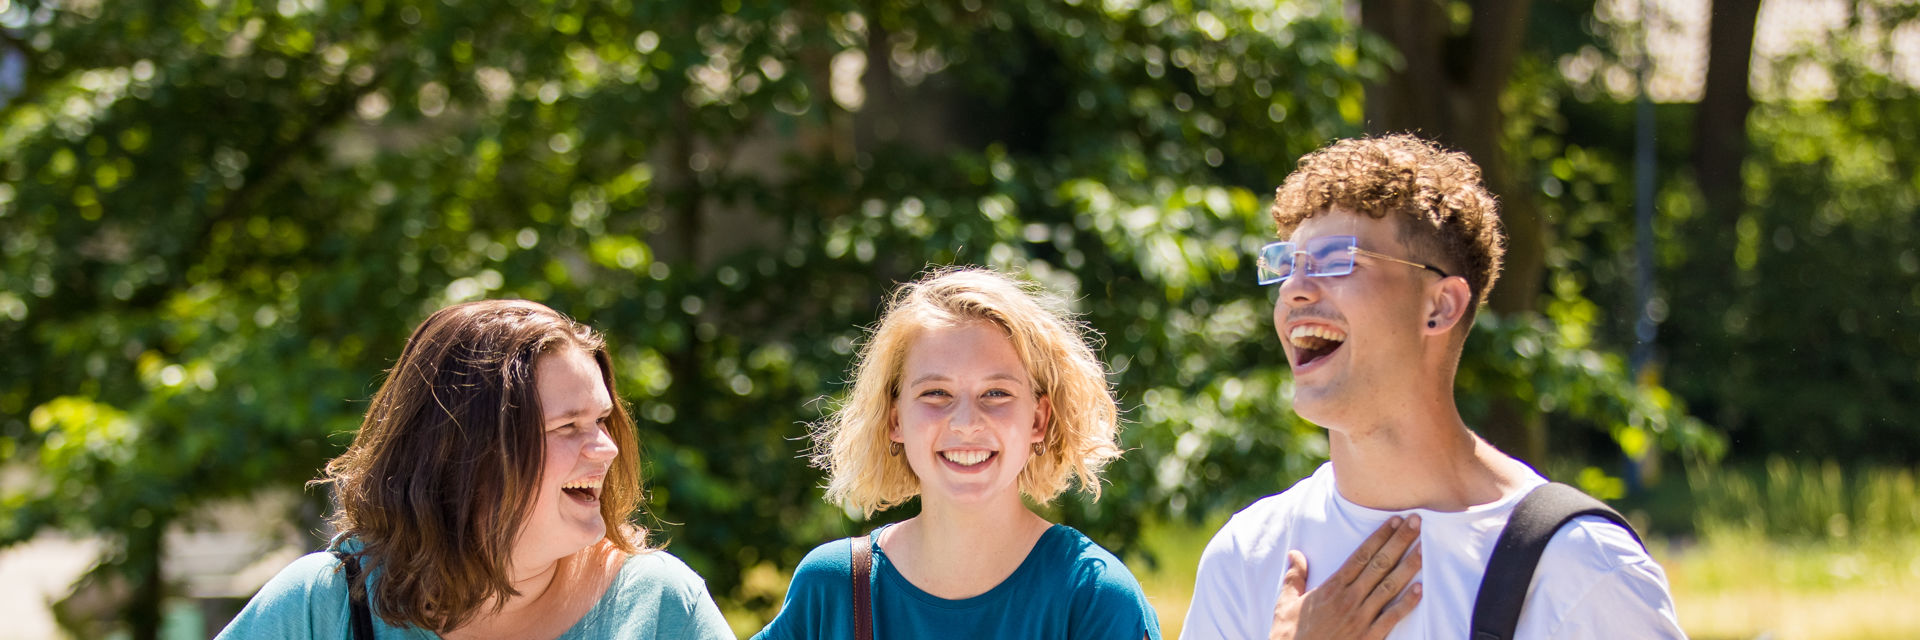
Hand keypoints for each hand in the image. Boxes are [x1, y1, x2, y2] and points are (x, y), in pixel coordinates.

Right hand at [1268, 515, 1422, 639]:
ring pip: (1390, 586)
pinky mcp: (1369, 637)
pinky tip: (1420, 589)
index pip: (1361, 556)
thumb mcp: (1286, 603)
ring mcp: (1361, 618)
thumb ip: (1294, 577)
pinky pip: (1392, 617)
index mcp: (1332, 588)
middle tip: (1416, 522)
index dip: (1379, 536)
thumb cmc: (1290, 634)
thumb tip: (1294, 554)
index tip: (1394, 521)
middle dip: (1399, 541)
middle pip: (1380, 564)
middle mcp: (1349, 599)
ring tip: (1423, 548)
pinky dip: (1407, 603)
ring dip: (1408, 566)